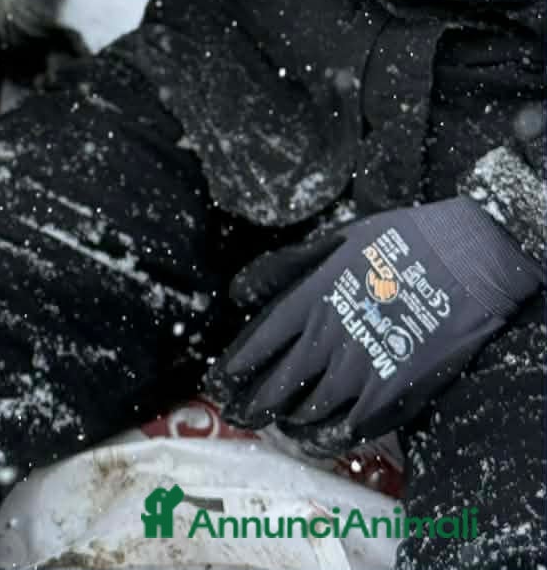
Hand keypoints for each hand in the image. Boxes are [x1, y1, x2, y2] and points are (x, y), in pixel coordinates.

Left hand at [207, 196, 541, 448]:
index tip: (216, 383)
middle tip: (233, 416)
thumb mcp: (332, 242)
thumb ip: (284, 269)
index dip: (232, 369)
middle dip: (249, 404)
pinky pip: (349, 429)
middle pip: (275, 384)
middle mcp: (327, 339)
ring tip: (273, 426)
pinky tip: (315, 438)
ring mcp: (360, 370)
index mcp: (309, 299)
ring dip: (285, 423)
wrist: (464, 260)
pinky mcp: (393, 394)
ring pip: (307, 412)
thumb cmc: (398, 242)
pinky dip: (326, 438)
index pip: (257, 343)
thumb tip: (242, 292)